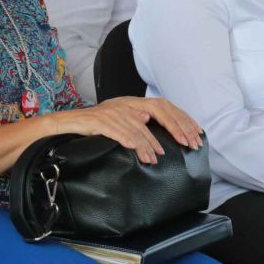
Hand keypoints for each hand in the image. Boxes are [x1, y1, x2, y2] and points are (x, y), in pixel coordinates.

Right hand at [57, 96, 202, 163]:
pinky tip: (135, 150)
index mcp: (133, 105)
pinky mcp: (99, 122)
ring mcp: (113, 112)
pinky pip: (117, 132)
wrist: (68, 123)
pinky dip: (128, 141)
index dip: (181, 121)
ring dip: (148, 144)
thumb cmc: (94, 126)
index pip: (164, 110)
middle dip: (175, 131)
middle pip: (157, 115)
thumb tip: (146, 120)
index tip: (195, 136)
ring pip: (137, 129)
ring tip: (155, 158)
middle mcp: (126, 105)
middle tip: (187, 146)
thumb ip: (133, 121)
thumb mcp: (118, 121)